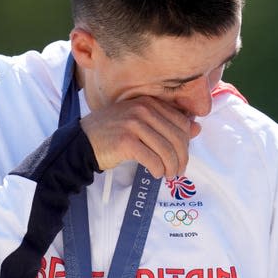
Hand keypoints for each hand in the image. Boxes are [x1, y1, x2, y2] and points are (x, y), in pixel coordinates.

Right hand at [80, 96, 200, 178]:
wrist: (82, 142)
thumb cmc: (112, 133)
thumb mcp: (140, 123)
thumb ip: (167, 123)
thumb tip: (196, 128)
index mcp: (148, 103)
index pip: (181, 122)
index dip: (186, 142)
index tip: (182, 156)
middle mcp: (142, 109)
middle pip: (176, 137)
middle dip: (182, 157)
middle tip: (178, 171)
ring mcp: (134, 124)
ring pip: (166, 149)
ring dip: (171, 167)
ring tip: (168, 175)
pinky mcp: (126, 141)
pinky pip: (152, 159)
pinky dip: (158, 169)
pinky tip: (156, 174)